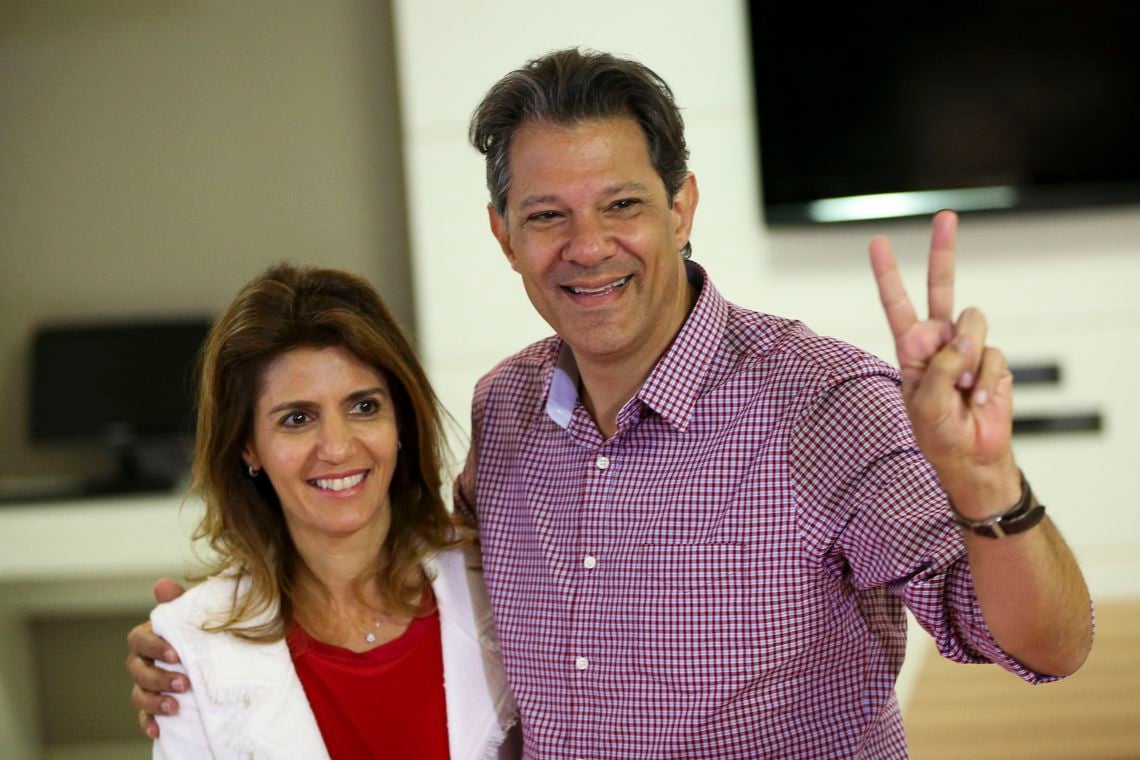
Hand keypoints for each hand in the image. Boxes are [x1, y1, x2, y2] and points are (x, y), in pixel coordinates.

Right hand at [127, 578, 186, 738]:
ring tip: (176, 706)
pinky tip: (158, 730)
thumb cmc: (200, 631)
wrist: (215, 657)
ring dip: (154, 701)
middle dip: (158, 677)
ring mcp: (145, 684)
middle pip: (137, 670)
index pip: (139, 640)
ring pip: (138, 694)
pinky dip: (149, 723)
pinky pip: (144, 717)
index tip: (176, 655)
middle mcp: (143, 661)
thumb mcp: (194, 616)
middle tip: (185, 683)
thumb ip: (179, 602)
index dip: (154, 647)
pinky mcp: (152, 706)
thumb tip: (161, 583)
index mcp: (149, 637)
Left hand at [869, 210, 1018, 513]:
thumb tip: (964, 342)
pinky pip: (993, 355)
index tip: (877, 242)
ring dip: (969, 355)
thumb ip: (940, 369)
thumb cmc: (938, 434)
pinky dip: (987, 380)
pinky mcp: (991, 360)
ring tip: (963, 388)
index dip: (887, 274)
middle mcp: (938, 341)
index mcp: (910, 348)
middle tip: (944, 217)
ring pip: (973, 322)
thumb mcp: (923, 404)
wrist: (973, 457)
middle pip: (940, 288)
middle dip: (942, 251)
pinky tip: (979, 400)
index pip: (896, 304)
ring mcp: (966, 348)